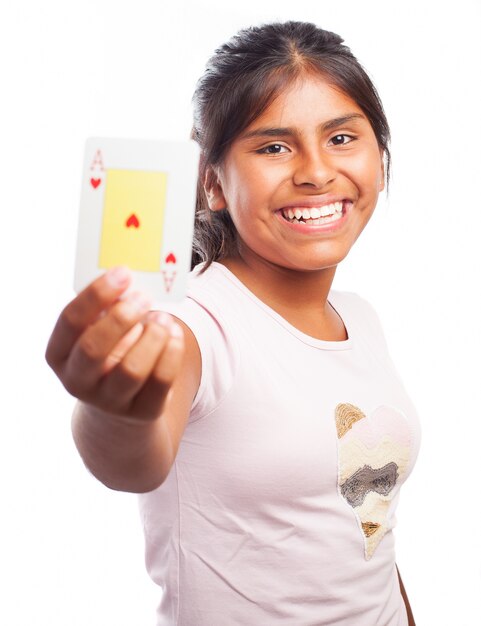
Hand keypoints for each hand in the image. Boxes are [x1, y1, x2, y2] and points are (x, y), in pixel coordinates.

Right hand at [45, 267, 184, 421]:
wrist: (121, 402)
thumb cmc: (109, 351)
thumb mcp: (99, 330)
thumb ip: (107, 308)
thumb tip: (130, 283)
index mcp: (59, 354)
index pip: (70, 321)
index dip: (96, 294)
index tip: (123, 272)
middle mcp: (78, 382)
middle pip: (94, 350)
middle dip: (121, 318)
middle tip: (144, 296)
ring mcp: (109, 402)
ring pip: (132, 369)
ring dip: (153, 336)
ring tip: (163, 319)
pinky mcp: (142, 412)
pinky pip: (161, 381)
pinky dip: (172, 352)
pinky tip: (175, 334)